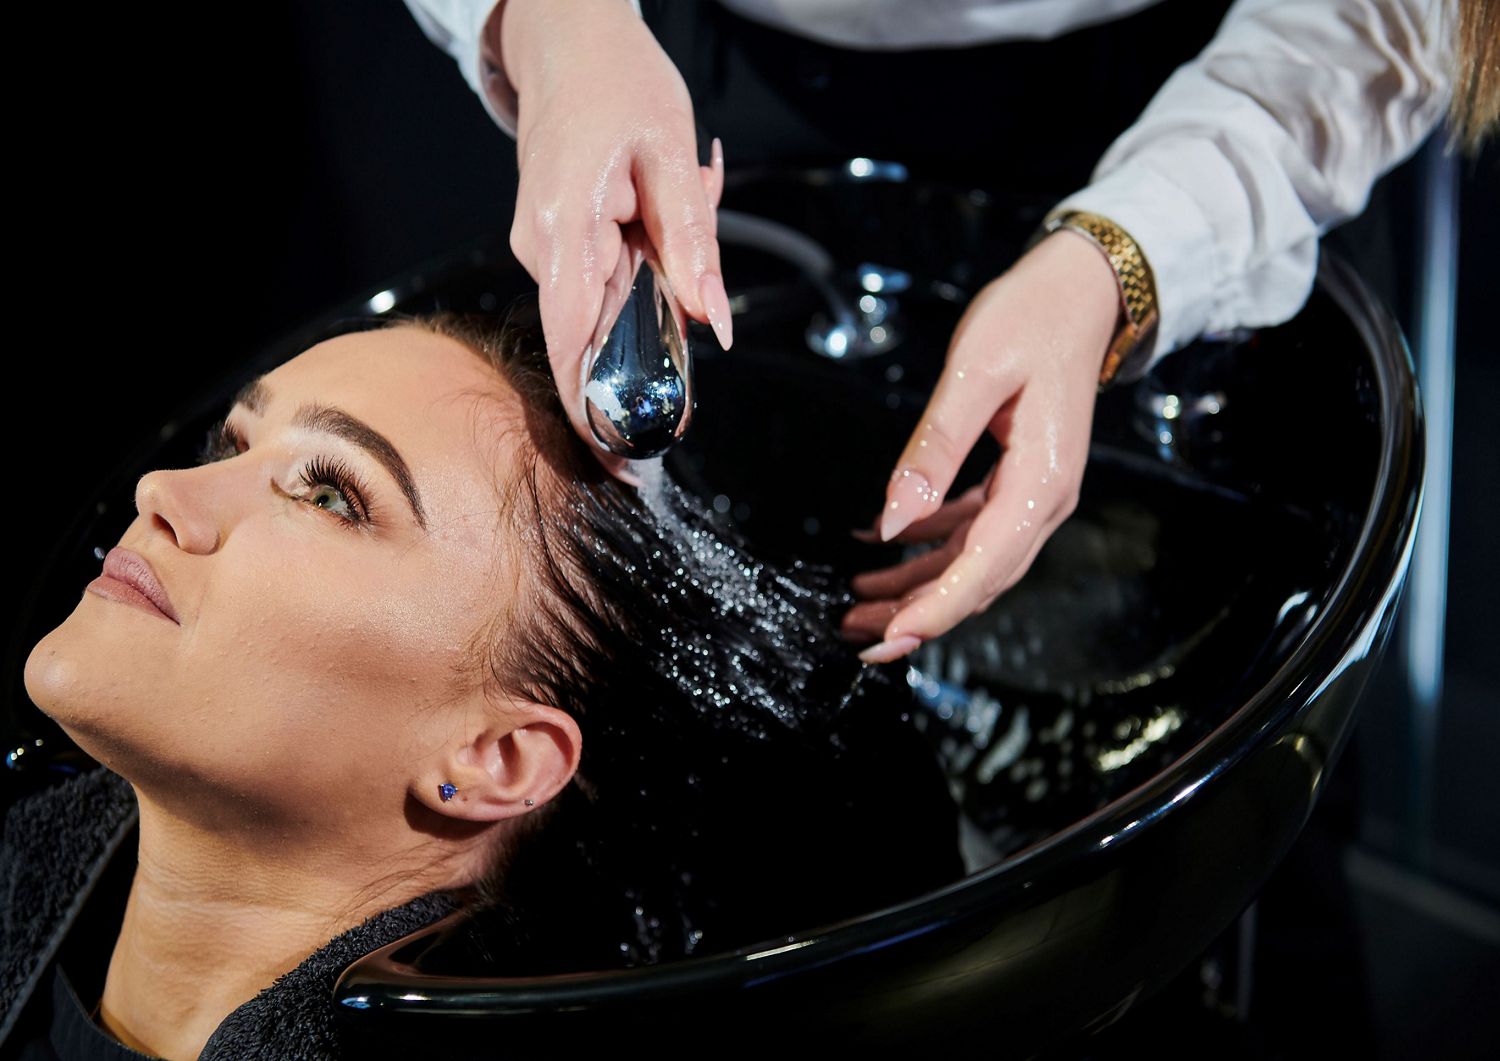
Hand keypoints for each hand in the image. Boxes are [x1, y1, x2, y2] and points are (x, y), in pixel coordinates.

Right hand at [496, 0, 729, 476]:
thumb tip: (713, 324)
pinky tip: (663, 229)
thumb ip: (694, 244)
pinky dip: (640, 282)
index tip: (625, 464)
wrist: (567, 38)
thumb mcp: (673, 156)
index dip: (596, 413)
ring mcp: (544, 249)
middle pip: (591, 343)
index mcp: (564, 231)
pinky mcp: (556, 244)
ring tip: (688, 225)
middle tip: (691, 394)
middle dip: (645, 371)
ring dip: (653, 309)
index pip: (574, 345)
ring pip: (603, 315)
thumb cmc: (617, 82)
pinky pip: (601, 288)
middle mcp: (542, 250)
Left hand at [841, 230, 1123, 662]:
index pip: (984, 566)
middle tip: (858, 636)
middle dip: (918, 613)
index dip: (935, 610)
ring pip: (971, 561)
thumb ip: (933, 449)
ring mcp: (1034, 494)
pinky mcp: (1018, 481)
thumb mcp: (974, 373)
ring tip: (858, 604)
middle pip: (978, 579)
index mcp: (1042, 481)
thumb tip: (893, 521)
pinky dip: (927, 546)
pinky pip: (970, 531)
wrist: (1081, 290)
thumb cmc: (1032, 318)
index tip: (889, 638)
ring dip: (917, 587)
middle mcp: (1044, 500)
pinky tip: (882, 546)